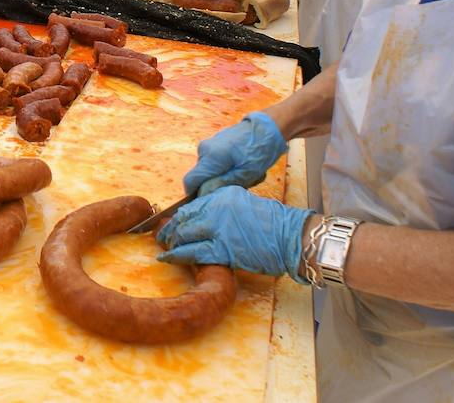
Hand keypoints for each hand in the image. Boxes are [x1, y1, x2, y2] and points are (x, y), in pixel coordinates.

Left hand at [157, 186, 313, 280]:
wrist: (292, 237)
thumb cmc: (273, 224)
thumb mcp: (243, 204)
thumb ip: (222, 210)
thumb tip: (203, 221)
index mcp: (222, 196)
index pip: (191, 206)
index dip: (177, 217)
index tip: (169, 223)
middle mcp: (217, 208)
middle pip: (184, 219)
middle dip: (169, 230)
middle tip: (161, 237)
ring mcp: (219, 228)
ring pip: (185, 235)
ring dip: (171, 243)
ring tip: (163, 250)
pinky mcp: (224, 249)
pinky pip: (195, 252)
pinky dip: (179, 255)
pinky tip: (170, 258)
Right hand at [183, 111, 287, 196]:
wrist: (267, 129)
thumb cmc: (259, 152)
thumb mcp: (245, 174)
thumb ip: (222, 184)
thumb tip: (203, 194)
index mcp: (210, 157)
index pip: (190, 181)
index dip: (196, 194)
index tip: (212, 199)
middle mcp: (204, 149)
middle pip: (200, 176)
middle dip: (215, 185)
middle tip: (238, 185)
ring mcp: (208, 145)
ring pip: (207, 170)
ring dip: (221, 176)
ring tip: (243, 174)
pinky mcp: (213, 144)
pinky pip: (212, 162)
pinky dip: (223, 168)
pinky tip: (240, 165)